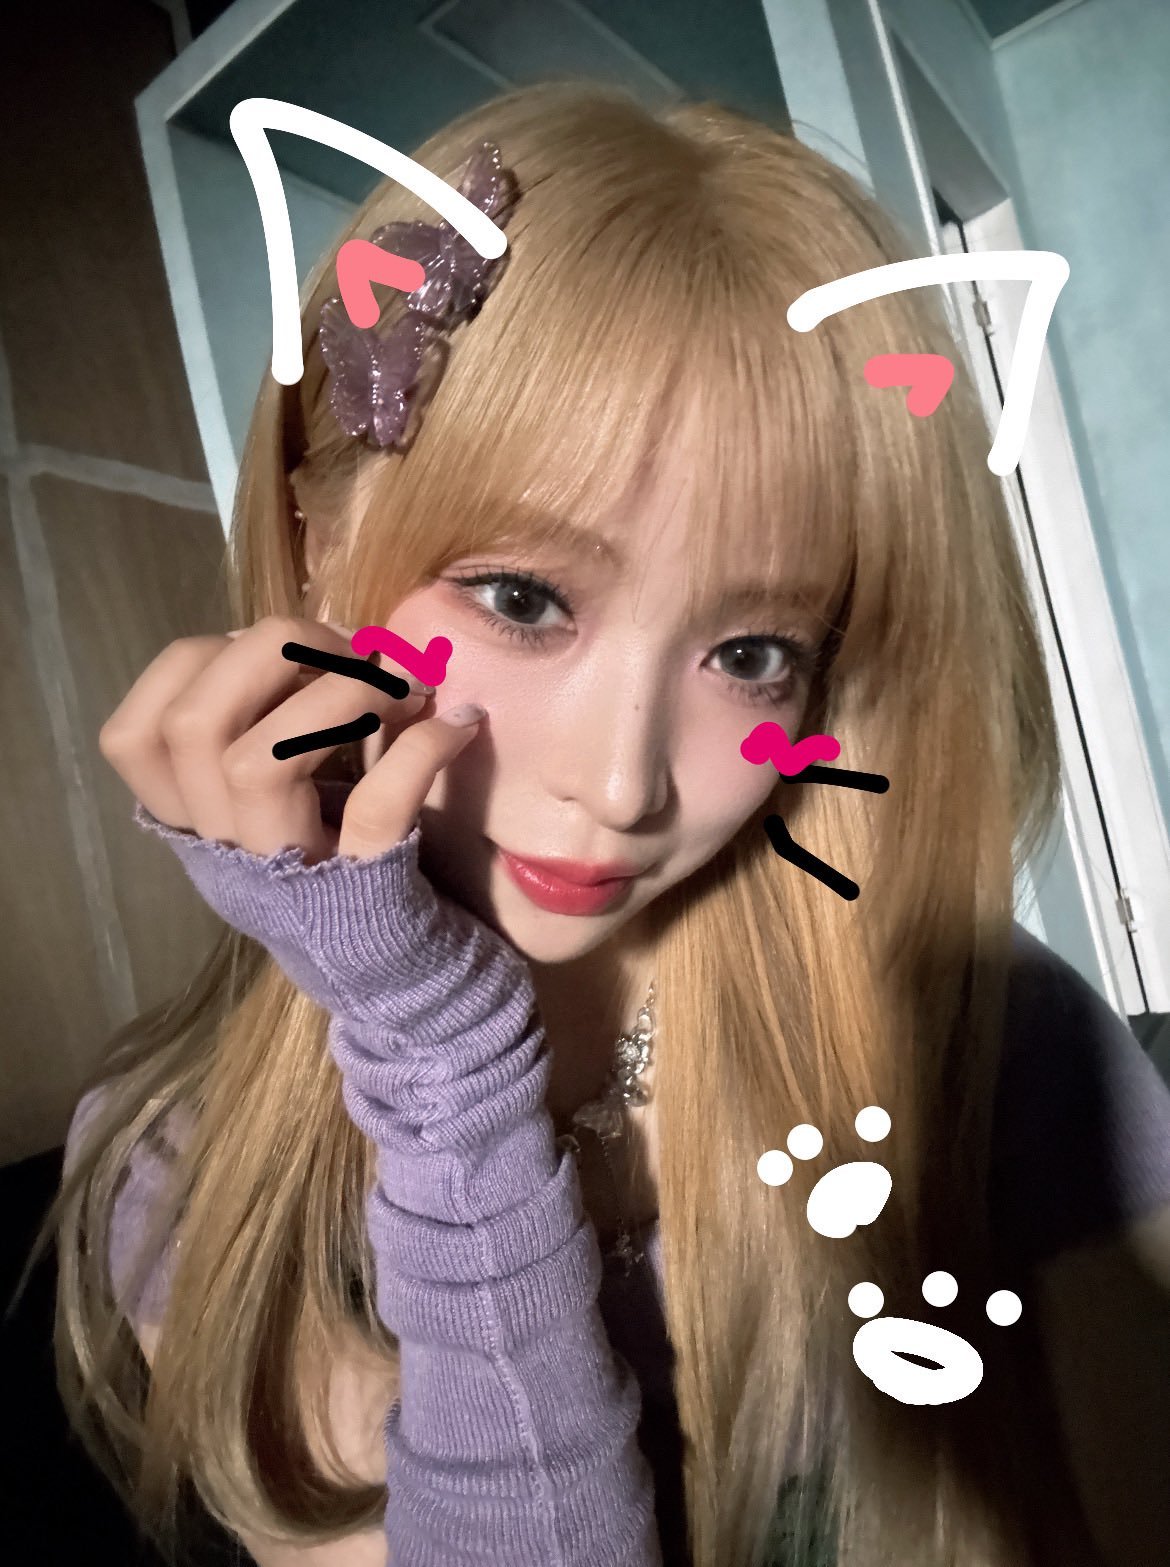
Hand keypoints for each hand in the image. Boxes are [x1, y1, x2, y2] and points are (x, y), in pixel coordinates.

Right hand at [99, 615, 483, 865]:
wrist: (418, 993)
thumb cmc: (361, 878)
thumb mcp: (303, 801)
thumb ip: (288, 728)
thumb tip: (323, 635)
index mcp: (202, 828)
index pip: (133, 734)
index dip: (200, 663)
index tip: (283, 651)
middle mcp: (228, 857)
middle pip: (191, 725)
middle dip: (273, 654)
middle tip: (354, 649)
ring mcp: (290, 881)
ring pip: (256, 763)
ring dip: (339, 695)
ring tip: (406, 685)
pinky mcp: (369, 900)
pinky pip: (377, 810)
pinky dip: (421, 752)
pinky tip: (458, 725)